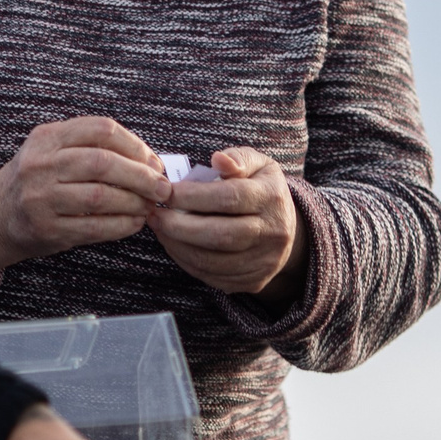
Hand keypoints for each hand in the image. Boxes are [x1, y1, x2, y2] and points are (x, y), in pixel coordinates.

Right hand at [0, 117, 170, 277]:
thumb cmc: (36, 180)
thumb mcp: (51, 150)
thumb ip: (91, 147)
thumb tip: (149, 161)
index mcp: (46, 137)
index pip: (101, 129)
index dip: (135, 145)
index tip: (153, 161)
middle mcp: (40, 164)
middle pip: (103, 162)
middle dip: (142, 176)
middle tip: (163, 188)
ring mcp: (40, 197)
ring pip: (101, 196)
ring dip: (134, 203)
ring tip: (149, 206)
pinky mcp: (45, 228)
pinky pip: (93, 227)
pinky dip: (121, 226)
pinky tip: (134, 223)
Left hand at [152, 147, 307, 302]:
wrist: (285, 227)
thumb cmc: (260, 188)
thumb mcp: (257, 164)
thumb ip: (237, 158)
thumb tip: (218, 160)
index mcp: (271, 197)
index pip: (230, 198)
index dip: (193, 196)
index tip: (166, 192)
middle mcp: (273, 232)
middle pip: (221, 234)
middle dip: (180, 226)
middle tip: (155, 215)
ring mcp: (265, 261)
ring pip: (214, 260)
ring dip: (179, 246)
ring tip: (159, 229)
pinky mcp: (253, 281)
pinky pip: (213, 276)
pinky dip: (187, 262)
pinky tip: (174, 245)